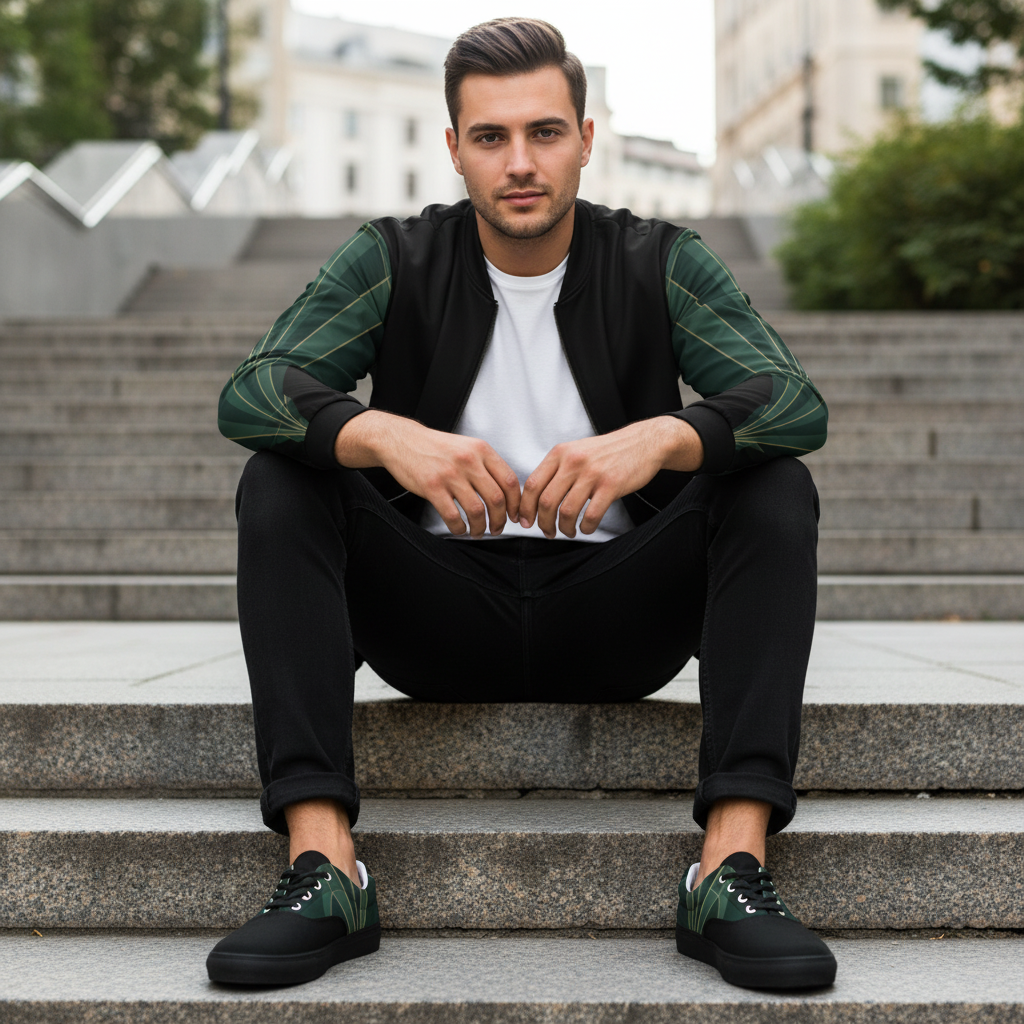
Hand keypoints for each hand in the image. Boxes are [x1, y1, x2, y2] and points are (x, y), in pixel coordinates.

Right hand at [334, 411, 519, 536]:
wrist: (402, 440)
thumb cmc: (436, 447)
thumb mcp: (467, 447)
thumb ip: (486, 465)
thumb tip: (506, 492)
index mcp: (481, 450)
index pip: (510, 481)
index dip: (516, 503)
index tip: (515, 515)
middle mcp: (469, 461)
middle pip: (497, 499)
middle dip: (501, 520)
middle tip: (498, 528)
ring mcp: (450, 474)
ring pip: (477, 510)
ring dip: (481, 527)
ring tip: (478, 532)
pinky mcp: (432, 487)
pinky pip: (453, 516)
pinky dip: (460, 528)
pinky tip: (460, 528)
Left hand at [518, 416, 702, 538]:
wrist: (642, 442)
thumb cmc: (607, 451)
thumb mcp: (575, 451)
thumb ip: (556, 470)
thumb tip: (535, 498)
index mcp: (560, 453)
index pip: (532, 484)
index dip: (525, 508)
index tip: (525, 521)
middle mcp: (573, 462)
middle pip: (546, 501)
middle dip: (542, 523)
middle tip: (547, 531)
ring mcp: (592, 473)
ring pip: (566, 511)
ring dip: (563, 528)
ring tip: (567, 531)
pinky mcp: (611, 485)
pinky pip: (591, 515)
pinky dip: (585, 528)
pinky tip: (586, 528)